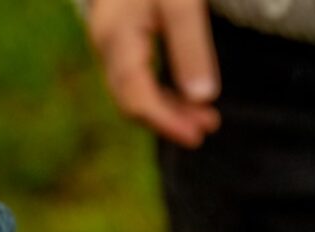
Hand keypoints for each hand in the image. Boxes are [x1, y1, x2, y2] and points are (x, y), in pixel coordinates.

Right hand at [88, 0, 221, 146]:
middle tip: (209, 126)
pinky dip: (161, 89)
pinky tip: (187, 94)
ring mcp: (110, 38)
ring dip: (169, 107)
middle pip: (131, 99)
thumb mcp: (182, 2)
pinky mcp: (120, 34)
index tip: (199, 135)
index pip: (136, 96)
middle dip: (169, 118)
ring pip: (133, 89)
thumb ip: (191, 47)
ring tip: (206, 116)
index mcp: (116, 36)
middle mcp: (106, 41)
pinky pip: (136, 73)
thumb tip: (202, 99)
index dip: (166, 122)